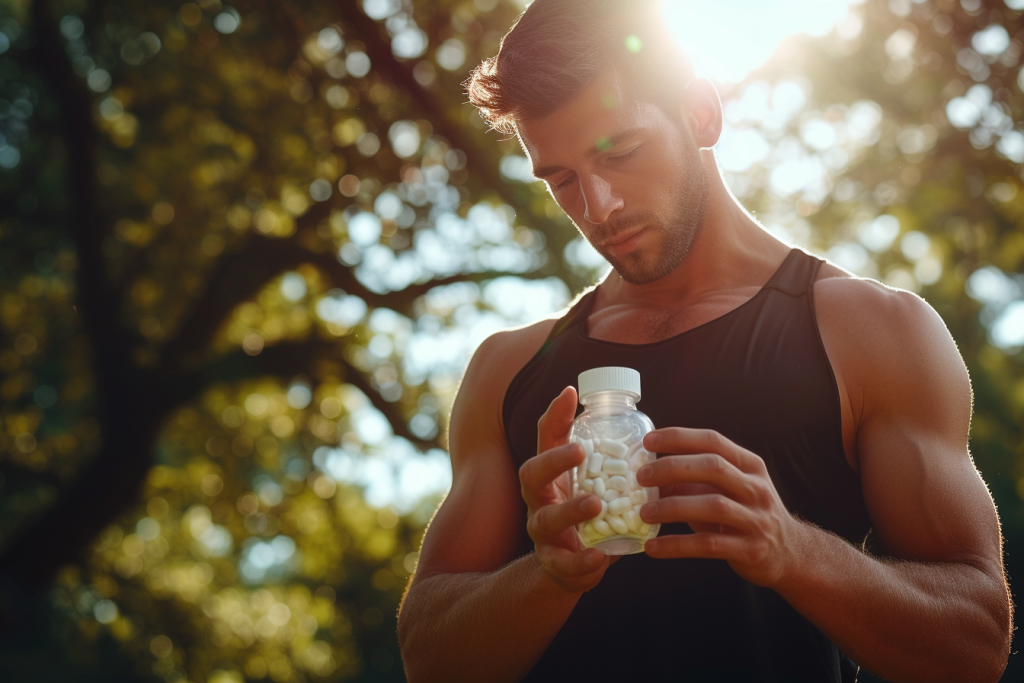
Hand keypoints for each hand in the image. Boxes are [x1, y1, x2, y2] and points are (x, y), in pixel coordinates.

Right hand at [519, 386, 617, 592]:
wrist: (572, 567)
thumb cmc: (588, 516)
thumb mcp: (597, 485)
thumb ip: (614, 465)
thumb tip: (650, 435)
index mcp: (551, 475)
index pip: (546, 439)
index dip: (555, 416)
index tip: (569, 393)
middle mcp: (540, 499)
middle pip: (531, 474)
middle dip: (553, 460)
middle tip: (579, 450)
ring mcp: (542, 532)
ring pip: (545, 519)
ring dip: (570, 510)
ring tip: (595, 504)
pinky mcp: (554, 562)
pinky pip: (563, 563)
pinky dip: (580, 560)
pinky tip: (598, 556)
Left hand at [637, 428, 805, 587]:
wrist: (788, 553)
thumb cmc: (747, 514)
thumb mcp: (726, 490)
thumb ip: (692, 481)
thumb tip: (648, 474)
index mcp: (749, 465)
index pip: (713, 441)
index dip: (679, 438)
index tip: (648, 441)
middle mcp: (756, 488)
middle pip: (713, 468)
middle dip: (672, 468)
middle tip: (641, 476)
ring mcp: (756, 519)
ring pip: (712, 505)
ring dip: (672, 507)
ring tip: (643, 513)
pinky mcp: (750, 549)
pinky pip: (708, 545)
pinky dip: (677, 545)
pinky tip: (653, 547)